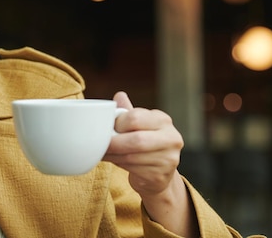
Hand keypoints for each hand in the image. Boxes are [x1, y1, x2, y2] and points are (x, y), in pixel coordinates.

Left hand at [104, 92, 196, 236]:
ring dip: (113, 155)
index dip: (117, 123)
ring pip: (132, 157)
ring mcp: (169, 159)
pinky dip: (119, 164)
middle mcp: (171, 138)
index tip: (108, 127)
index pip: (136, 117)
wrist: (159, 172)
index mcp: (163, 120)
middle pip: (136, 140)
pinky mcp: (161, 176)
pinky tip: (114, 160)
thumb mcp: (139, 124)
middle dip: (114, 143)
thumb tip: (118, 96)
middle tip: (100, 144)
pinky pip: (133, 169)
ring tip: (103, 152)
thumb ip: (128, 111)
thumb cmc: (145, 142)